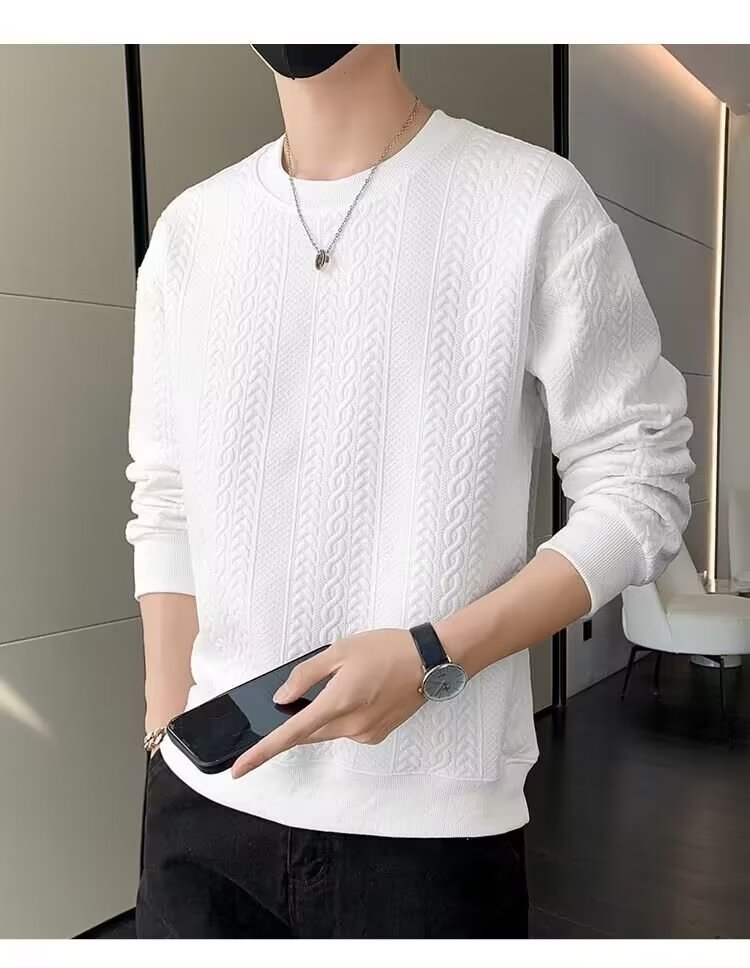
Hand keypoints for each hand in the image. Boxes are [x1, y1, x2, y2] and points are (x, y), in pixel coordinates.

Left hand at [230, 628, 426, 778]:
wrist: (431, 661)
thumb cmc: (386, 649)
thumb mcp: (340, 650)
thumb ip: (306, 675)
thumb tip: (282, 698)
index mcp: (336, 703)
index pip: (290, 734)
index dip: (262, 752)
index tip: (239, 769)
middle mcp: (350, 726)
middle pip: (308, 733)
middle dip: (298, 720)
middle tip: (299, 695)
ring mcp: (365, 733)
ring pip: (328, 731)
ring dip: (324, 714)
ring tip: (347, 680)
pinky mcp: (377, 734)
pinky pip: (348, 729)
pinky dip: (343, 715)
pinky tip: (361, 691)